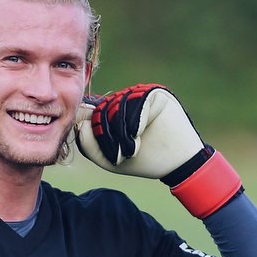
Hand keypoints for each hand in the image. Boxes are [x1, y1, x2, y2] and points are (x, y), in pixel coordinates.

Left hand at [75, 83, 241, 217]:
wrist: (177, 162)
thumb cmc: (145, 161)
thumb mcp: (110, 159)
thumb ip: (89, 145)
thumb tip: (79, 122)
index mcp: (114, 114)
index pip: (91, 113)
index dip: (89, 128)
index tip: (98, 147)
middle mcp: (125, 101)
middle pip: (102, 110)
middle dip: (106, 136)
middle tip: (117, 156)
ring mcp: (140, 95)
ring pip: (118, 106)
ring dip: (121, 133)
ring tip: (131, 151)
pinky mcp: (155, 93)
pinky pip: (137, 103)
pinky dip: (134, 124)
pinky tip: (138, 138)